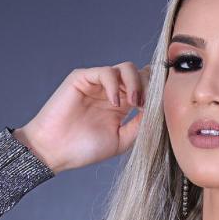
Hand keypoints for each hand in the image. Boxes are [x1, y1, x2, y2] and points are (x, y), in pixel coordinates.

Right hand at [12, 61, 150, 172]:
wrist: (55, 151)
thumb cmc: (84, 149)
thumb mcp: (122, 140)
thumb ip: (140, 124)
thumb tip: (159, 109)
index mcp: (122, 105)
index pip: (146, 88)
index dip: (156, 92)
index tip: (163, 104)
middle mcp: (112, 91)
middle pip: (140, 74)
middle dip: (149, 86)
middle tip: (147, 104)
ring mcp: (98, 84)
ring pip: (126, 68)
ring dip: (135, 83)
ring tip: (135, 103)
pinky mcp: (82, 78)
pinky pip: (105, 72)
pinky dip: (114, 84)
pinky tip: (115, 103)